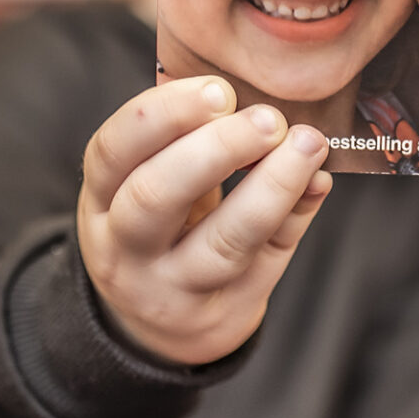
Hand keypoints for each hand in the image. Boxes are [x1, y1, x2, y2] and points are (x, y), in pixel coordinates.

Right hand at [77, 76, 331, 364]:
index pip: (112, 151)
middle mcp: (122, 249)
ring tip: (307, 144)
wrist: (165, 327)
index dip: (164, 114)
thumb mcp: (159, 185)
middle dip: (217, 148)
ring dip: (272, 186)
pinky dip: (296, 215)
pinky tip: (317, 182)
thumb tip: (264, 107)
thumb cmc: (166, 230)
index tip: (219, 90)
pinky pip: (265, 262)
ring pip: (221, 242)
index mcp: (101, 199)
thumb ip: (203, 143)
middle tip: (268, 119)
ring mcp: (170, 291)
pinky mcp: (221, 316)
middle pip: (154, 197)